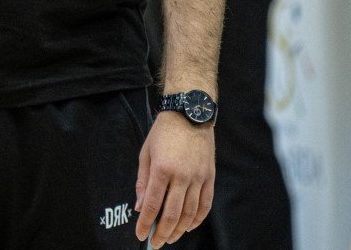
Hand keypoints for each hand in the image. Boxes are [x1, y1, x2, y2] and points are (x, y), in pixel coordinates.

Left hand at [136, 112, 215, 246]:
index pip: (153, 205)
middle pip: (172, 214)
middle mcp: (182, 176)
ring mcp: (198, 178)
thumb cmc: (163, 132)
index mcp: (162, 169)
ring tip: (170, 238)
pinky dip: (197, 219)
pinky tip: (188, 227)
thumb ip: (143, 182)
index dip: (145, 223)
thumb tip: (140, 207)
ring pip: (189, 213)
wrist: (189, 113)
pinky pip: (205, 205)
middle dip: (162, 233)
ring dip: (179, 230)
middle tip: (155, 243)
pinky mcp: (210, 177)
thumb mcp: (146, 153)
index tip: (140, 235)